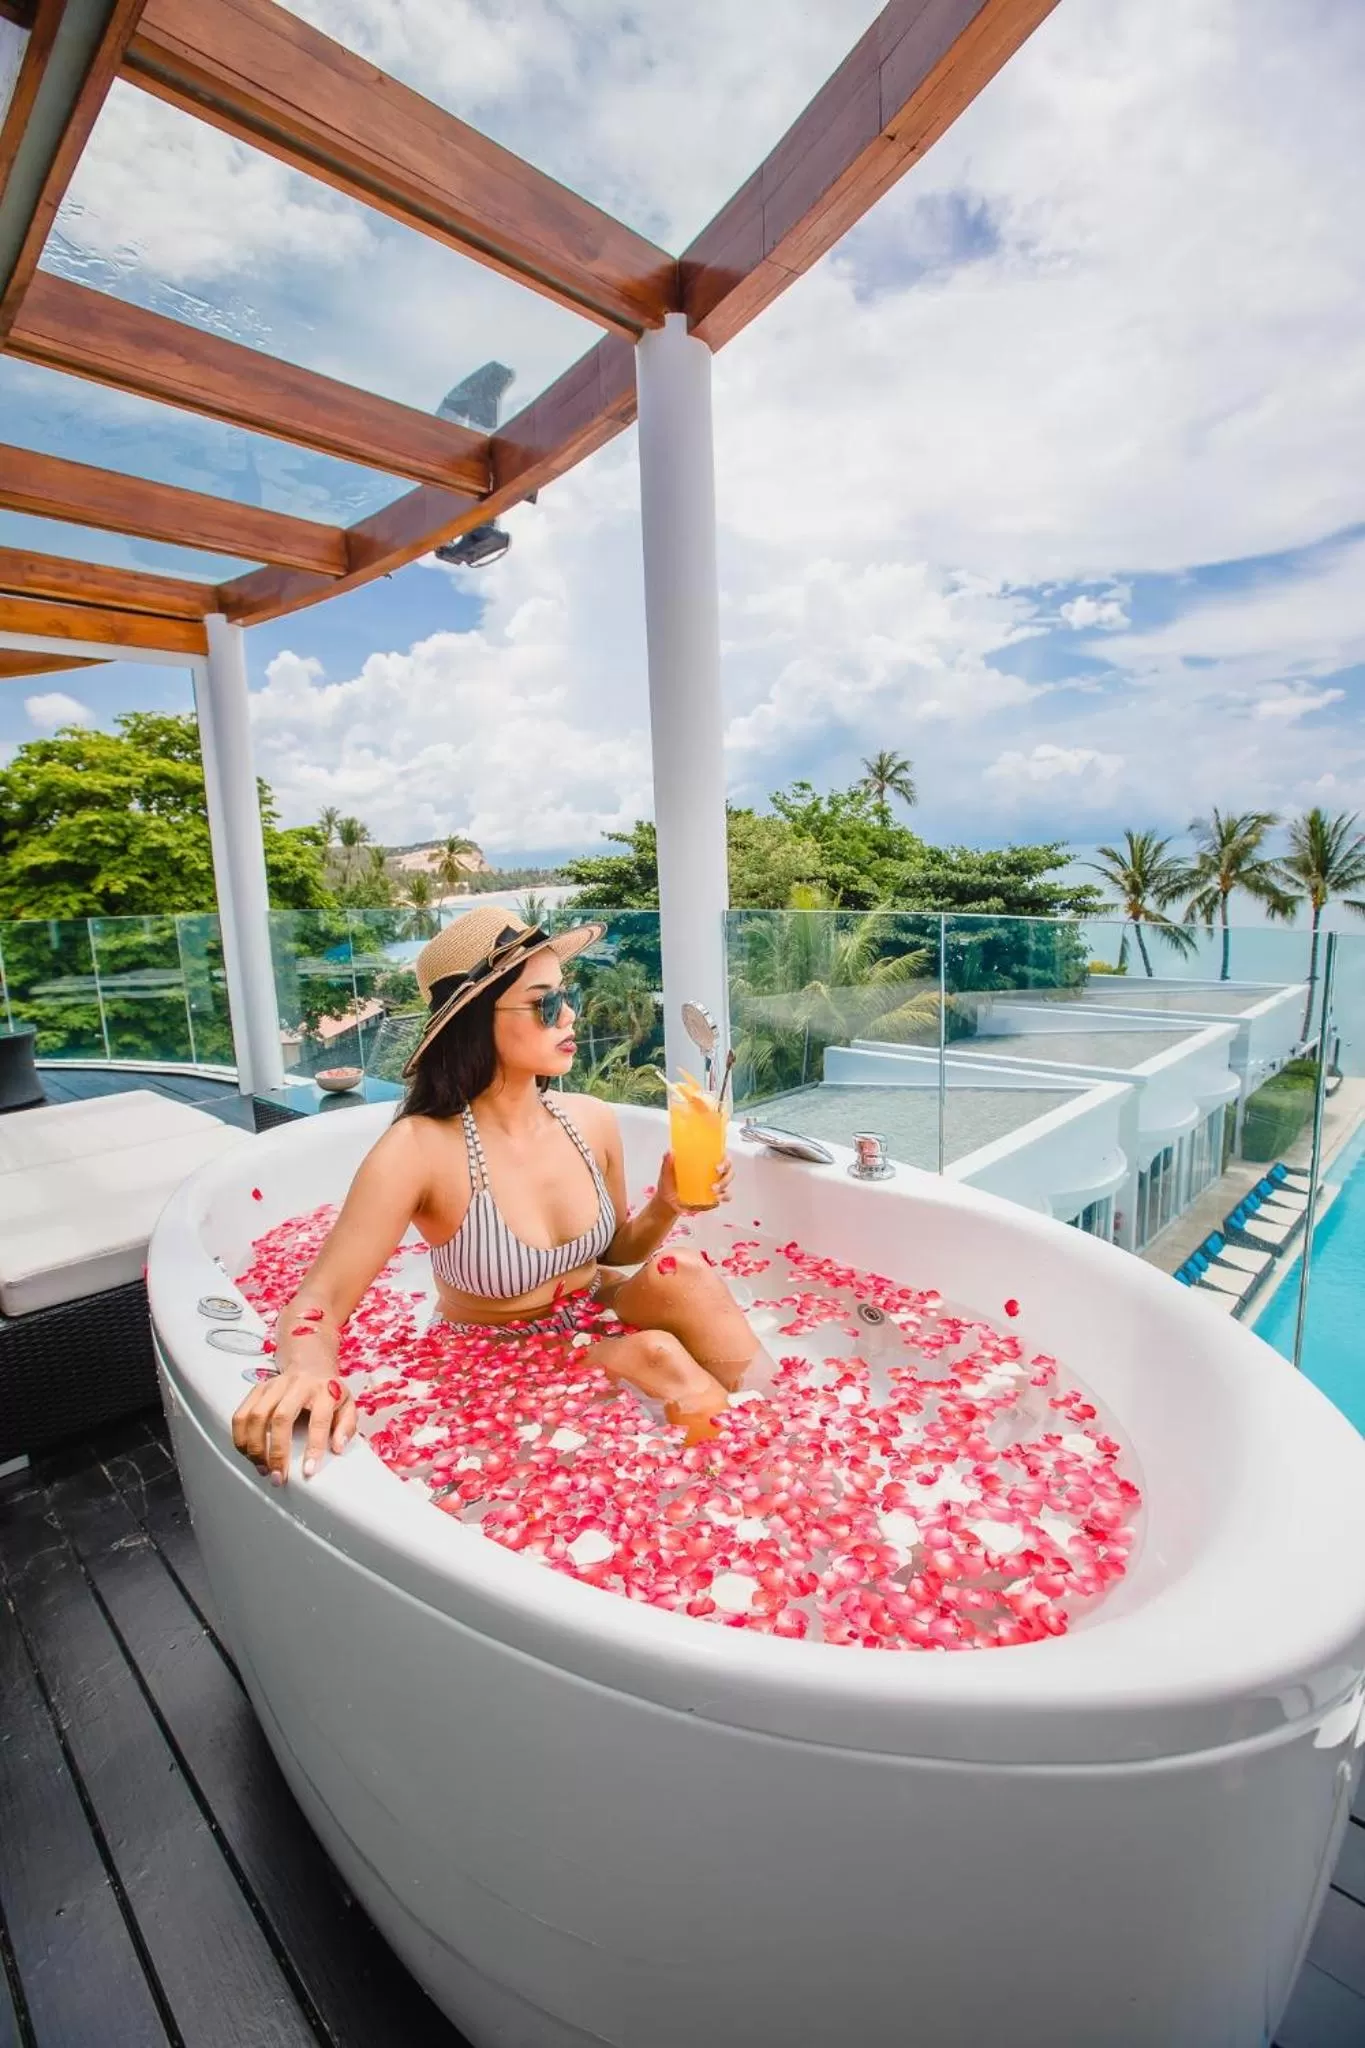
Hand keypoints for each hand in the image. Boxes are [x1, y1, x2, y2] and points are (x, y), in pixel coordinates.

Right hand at [231, 1367, 355, 1485]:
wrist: (311, 1366)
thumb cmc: (328, 1392)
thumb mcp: (347, 1405)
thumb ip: (347, 1426)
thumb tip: (337, 1447)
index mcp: (324, 1391)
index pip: (319, 1419)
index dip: (313, 1446)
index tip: (308, 1470)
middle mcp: (297, 1386)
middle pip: (281, 1417)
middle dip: (277, 1451)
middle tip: (278, 1476)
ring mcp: (274, 1386)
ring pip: (256, 1416)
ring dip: (255, 1447)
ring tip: (262, 1468)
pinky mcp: (257, 1389)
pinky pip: (241, 1414)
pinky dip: (240, 1437)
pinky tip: (247, 1453)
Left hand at [656, 1150, 732, 1215]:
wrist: (667, 1203)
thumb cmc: (669, 1185)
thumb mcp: (666, 1173)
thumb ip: (667, 1162)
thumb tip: (670, 1152)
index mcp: (704, 1163)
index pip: (721, 1156)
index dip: (725, 1158)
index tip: (717, 1165)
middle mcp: (712, 1173)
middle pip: (728, 1169)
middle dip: (726, 1172)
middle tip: (717, 1173)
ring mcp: (714, 1185)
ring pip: (727, 1182)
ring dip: (724, 1185)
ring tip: (713, 1189)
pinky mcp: (713, 1197)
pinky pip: (725, 1196)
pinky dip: (723, 1197)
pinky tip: (716, 1199)